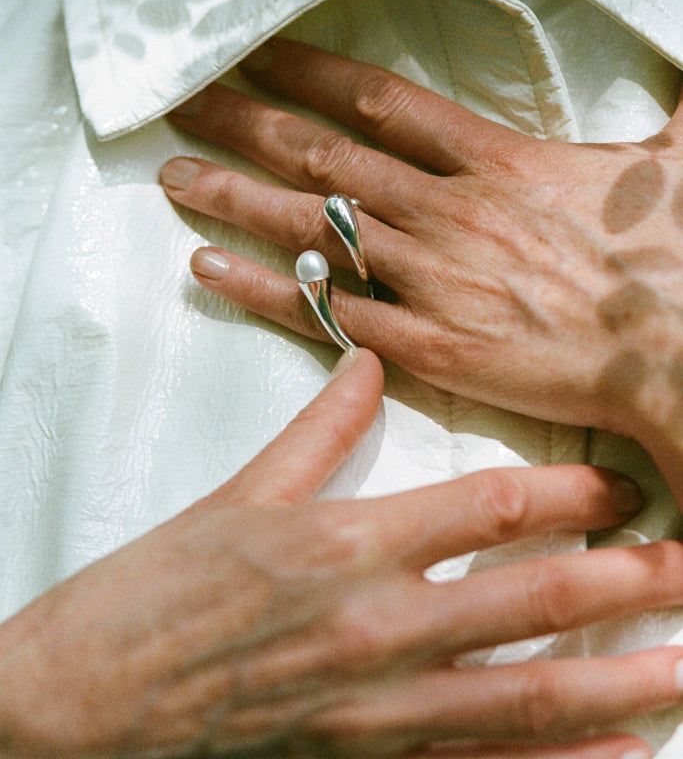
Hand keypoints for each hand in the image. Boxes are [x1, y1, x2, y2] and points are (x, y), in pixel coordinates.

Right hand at [0, 349, 679, 757]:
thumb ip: (320, 426)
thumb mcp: (242, 492)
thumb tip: (369, 360)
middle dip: (631, 583)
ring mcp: (378, 708)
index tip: (624, 481)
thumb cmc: (162, 587)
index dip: (570, 490)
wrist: (92, 700)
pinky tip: (618, 758)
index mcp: (348, 542)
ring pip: (527, 696)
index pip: (488, 508)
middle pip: (534, 601)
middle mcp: (377, 625)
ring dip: (622, 681)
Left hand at [163, 37, 682, 501]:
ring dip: (235, 197)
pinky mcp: (428, 345)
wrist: (676, 348)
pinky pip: (328, 313)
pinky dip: (265, 289)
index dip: (310, 71)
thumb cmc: (672, 258)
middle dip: (248, 123)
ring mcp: (431, 276)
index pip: (379, 99)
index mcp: (495, 160)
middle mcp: (446, 209)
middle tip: (186, 103)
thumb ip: (663, 118)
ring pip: (311, 228)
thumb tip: (681, 94)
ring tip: (175, 176)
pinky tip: (210, 267)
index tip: (256, 54)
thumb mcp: (672, 161)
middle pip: (324, 154)